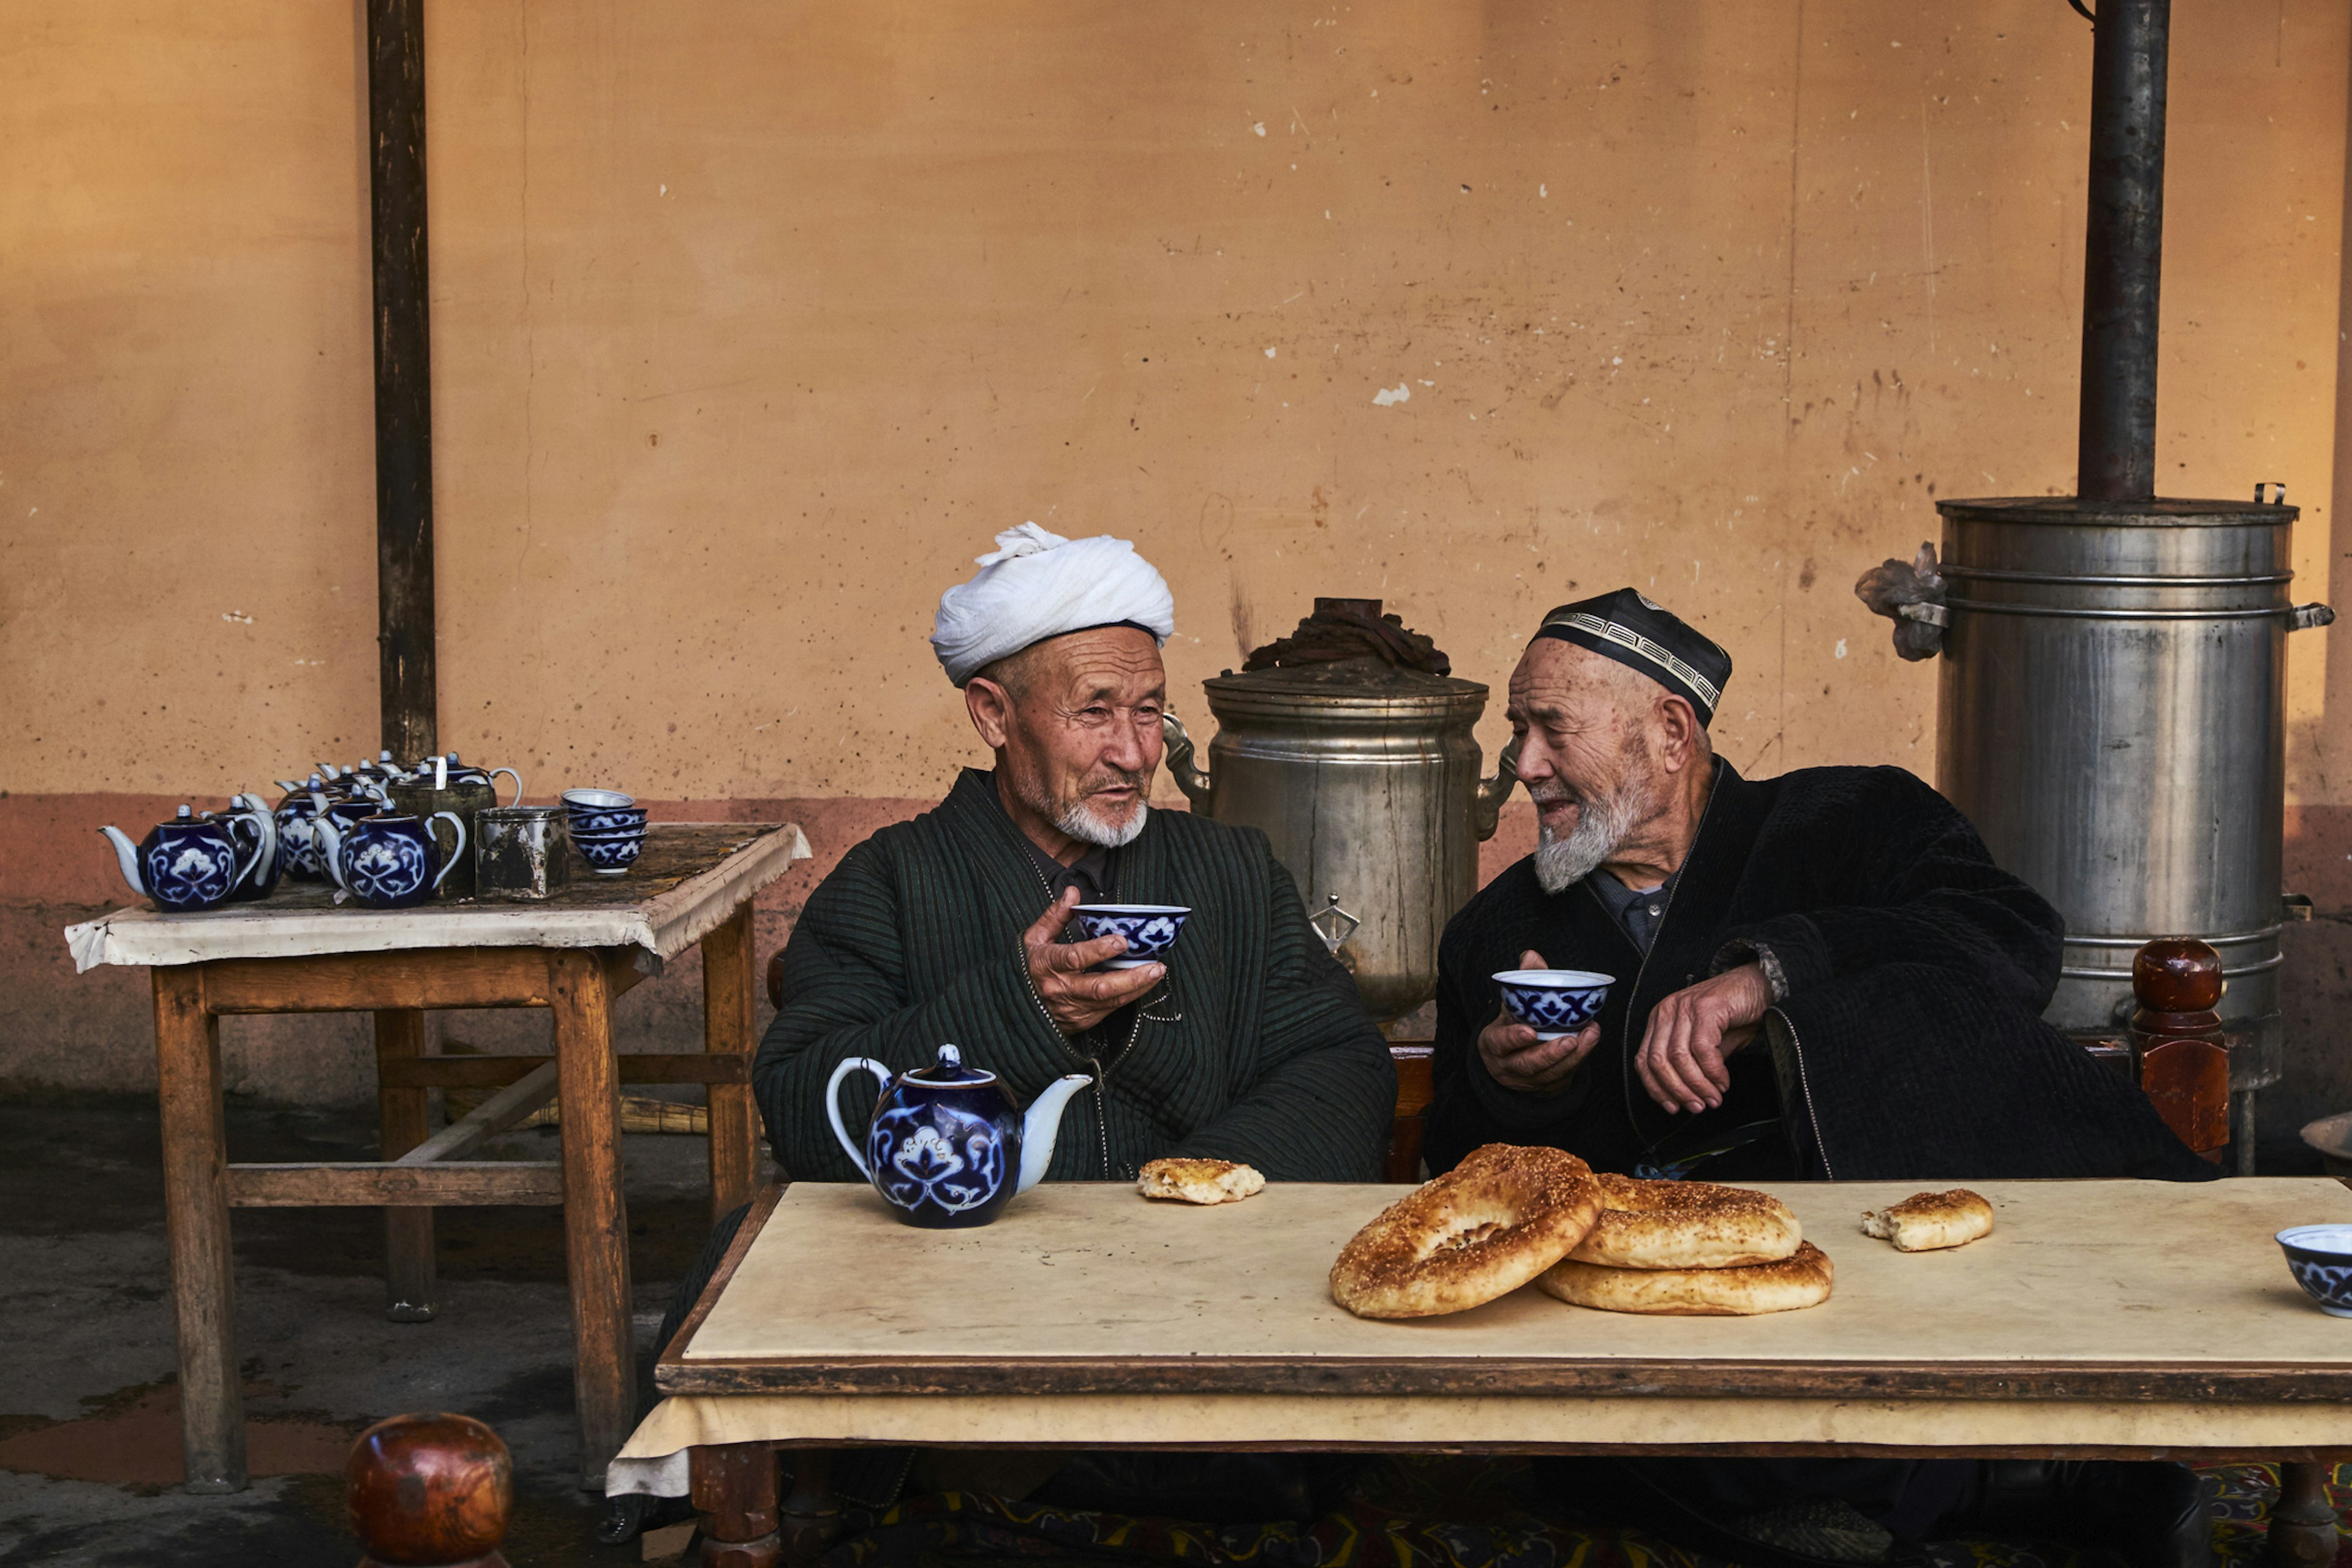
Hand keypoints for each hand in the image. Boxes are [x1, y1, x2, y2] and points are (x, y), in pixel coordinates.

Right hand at [1024, 886, 1164, 1035]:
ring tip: (1157, 972)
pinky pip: (1110, 1009)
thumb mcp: (1035, 938)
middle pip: (1100, 987)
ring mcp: (1072, 1009)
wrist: (1015, 1009)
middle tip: (1155, 965)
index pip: (1074, 958)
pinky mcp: (1082, 1021)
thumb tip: (1073, 892)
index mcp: (1046, 965)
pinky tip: (1144, 983)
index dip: (1099, 950)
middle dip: (1131, 976)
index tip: (1121, 941)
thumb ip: (1055, 915)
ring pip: (1110, 1001)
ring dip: (1138, 987)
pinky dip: (1130, 996)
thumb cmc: (1028, 968)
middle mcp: (1060, 990)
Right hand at [1477, 949, 1601, 1092]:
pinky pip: (1565, 1075)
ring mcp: (1529, 1081)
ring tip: (1590, 1035)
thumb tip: (1531, 956)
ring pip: (1551, 1073)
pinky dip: (1580, 1058)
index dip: (1513, 1039)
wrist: (1512, 1062)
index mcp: (1494, 1045)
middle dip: (1550, 1054)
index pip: (1500, 1043)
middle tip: (1570, 1040)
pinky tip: (1591, 1040)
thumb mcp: (1510, 1007)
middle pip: (1528, 1065)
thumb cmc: (1512, 1027)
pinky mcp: (1548, 1086)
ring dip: (1574, 1056)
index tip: (1529, 1031)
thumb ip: (1522, 982)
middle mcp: (1508, 1067)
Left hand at [1634, 962, 1770, 1114]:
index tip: (1673, 1107)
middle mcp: (1667, 1011)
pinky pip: (1702, 1049)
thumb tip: (1686, 1096)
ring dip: (1697, 1085)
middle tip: (1697, 1107)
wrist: (1759, 985)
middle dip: (1677, 1091)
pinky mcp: (1707, 1007)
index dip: (1656, 1089)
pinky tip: (1723, 1082)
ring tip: (1713, 1098)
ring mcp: (1685, 1007)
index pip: (1644, 1060)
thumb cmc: (1733, 1015)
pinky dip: (1713, 1071)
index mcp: (1660, 1020)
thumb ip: (1692, 1065)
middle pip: (1658, 1061)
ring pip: (1678, 1057)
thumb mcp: (1707, 1044)